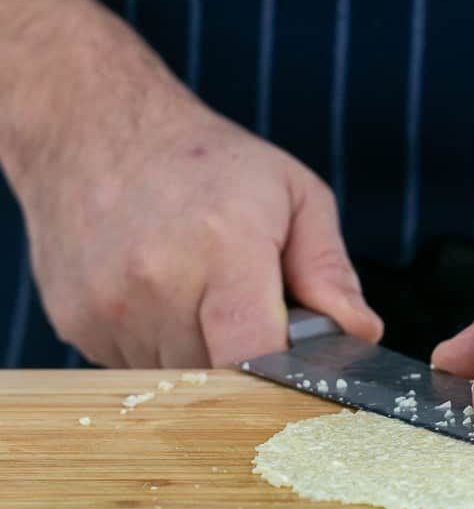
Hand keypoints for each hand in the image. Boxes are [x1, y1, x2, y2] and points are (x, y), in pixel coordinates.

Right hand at [15, 19, 381, 367]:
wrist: (93, 128)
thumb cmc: (207, 161)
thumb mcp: (292, 194)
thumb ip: (329, 269)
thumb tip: (360, 334)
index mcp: (223, 246)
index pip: (252, 357)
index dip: (280, 380)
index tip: (296, 371)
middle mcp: (157, 283)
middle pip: (220, 378)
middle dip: (246, 362)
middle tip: (249, 312)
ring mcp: (109, 308)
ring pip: (177, 379)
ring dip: (200, 356)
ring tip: (199, 295)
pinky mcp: (77, 323)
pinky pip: (134, 368)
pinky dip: (158, 348)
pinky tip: (160, 298)